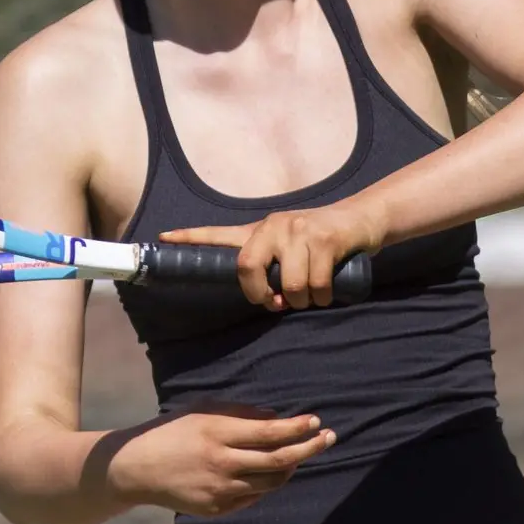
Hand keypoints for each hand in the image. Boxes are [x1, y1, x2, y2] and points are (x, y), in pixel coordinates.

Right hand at [105, 403, 335, 517]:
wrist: (139, 467)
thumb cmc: (174, 431)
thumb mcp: (204, 411)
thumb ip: (241, 413)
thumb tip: (278, 418)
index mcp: (218, 432)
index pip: (270, 432)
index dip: (297, 428)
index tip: (316, 420)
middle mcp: (222, 462)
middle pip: (279, 460)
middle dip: (309, 448)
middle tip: (329, 437)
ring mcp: (220, 489)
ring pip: (272, 482)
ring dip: (292, 467)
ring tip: (301, 454)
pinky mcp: (217, 508)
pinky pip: (253, 496)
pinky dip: (266, 482)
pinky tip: (271, 471)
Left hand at [159, 202, 384, 311]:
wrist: (361, 221)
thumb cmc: (321, 243)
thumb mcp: (290, 247)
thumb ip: (271, 266)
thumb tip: (264, 299)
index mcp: (260, 230)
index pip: (218, 234)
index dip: (190, 238)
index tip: (162, 237)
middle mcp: (273, 226)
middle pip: (247, 267)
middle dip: (260, 295)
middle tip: (276, 302)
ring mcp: (298, 230)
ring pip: (290, 285)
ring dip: (303, 301)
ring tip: (312, 293)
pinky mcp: (323, 239)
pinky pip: (316, 285)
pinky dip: (322, 297)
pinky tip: (328, 290)